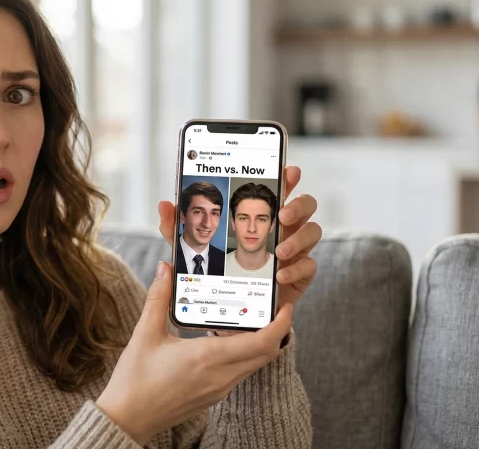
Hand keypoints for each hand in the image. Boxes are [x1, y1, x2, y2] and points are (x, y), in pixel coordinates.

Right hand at [96, 262, 292, 444]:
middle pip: (266, 353)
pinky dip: (243, 354)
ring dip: (260, 342)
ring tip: (248, 318)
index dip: (281, 323)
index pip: (262, 341)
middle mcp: (221, 376)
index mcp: (207, 357)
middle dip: (276, 329)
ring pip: (254, 363)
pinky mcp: (213, 396)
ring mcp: (219, 389)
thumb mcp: (145, 333)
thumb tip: (165, 269)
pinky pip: (240, 372)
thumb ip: (159, 298)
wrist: (127, 418)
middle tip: (271, 306)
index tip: (285, 305)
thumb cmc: (134, 379)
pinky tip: (225, 339)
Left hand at [157, 165, 320, 310]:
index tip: (289, 170)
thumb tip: (164, 205)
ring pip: (314, 232)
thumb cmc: (212, 269)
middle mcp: (283, 228)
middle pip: (306, 204)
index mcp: (261, 214)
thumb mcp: (189, 247)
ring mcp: (295, 250)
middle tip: (281, 214)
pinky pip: (310, 266)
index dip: (287, 177)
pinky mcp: (299, 275)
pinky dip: (296, 269)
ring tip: (278, 251)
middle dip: (298, 205)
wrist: (228, 307)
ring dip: (298, 239)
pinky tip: (279, 274)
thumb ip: (175, 227)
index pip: (279, 189)